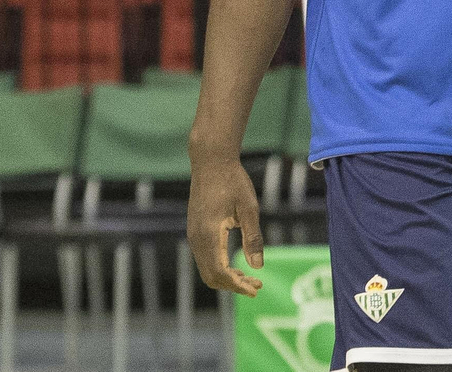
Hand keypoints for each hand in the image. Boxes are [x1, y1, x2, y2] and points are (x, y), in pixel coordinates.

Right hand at [187, 155, 264, 296]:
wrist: (211, 162)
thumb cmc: (233, 182)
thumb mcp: (249, 209)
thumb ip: (253, 238)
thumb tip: (258, 266)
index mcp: (209, 235)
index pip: (220, 273)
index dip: (237, 285)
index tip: (256, 289)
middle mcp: (196, 239)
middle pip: (211, 277)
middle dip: (233, 285)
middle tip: (257, 286)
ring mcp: (193, 236)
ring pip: (206, 269)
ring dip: (227, 277)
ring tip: (250, 278)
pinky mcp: (195, 231)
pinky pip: (205, 258)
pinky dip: (219, 267)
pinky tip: (236, 265)